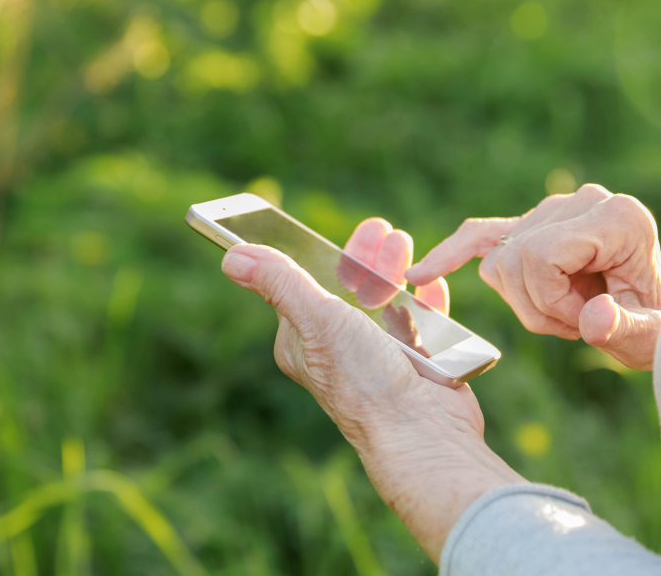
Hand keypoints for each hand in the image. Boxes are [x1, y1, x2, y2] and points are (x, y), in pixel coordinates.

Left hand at [220, 219, 520, 558]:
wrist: (421, 431)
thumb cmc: (362, 378)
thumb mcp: (315, 319)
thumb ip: (280, 283)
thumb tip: (231, 257)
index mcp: (305, 341)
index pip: (303, 287)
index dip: (314, 256)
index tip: (328, 232)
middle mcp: (340, 348)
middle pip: (348, 288)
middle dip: (363, 256)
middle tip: (379, 230)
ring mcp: (381, 355)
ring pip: (387, 299)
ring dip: (394, 268)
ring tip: (402, 244)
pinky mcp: (419, 361)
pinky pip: (422, 319)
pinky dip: (426, 298)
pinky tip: (428, 281)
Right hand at [406, 184, 660, 369]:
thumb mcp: (654, 340)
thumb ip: (627, 330)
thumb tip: (594, 318)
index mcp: (618, 217)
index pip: (540, 255)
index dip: (550, 300)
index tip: (585, 320)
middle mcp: (584, 200)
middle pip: (513, 257)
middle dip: (534, 304)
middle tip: (576, 322)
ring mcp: (556, 208)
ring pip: (496, 259)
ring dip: (522, 299)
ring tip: (565, 312)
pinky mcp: (534, 222)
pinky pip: (481, 234)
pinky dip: (452, 252)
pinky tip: (421, 276)